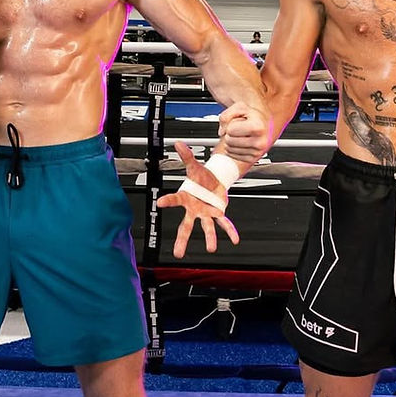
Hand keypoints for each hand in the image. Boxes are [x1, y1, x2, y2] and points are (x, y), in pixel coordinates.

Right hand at [156, 141, 239, 258]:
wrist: (213, 181)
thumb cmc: (201, 177)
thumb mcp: (194, 166)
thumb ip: (186, 156)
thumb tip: (178, 143)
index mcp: (186, 197)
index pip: (175, 199)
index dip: (168, 201)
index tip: (159, 203)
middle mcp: (195, 209)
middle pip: (186, 226)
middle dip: (183, 240)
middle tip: (177, 253)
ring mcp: (206, 213)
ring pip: (207, 228)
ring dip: (210, 238)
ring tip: (211, 248)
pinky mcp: (218, 213)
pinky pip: (225, 223)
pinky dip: (230, 231)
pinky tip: (235, 240)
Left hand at [218, 101, 270, 161]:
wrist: (263, 123)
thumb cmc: (252, 115)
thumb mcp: (239, 107)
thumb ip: (225, 116)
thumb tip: (221, 132)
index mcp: (258, 127)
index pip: (230, 130)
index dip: (231, 125)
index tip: (240, 122)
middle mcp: (260, 142)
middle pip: (229, 141)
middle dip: (229, 134)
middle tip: (239, 129)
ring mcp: (257, 152)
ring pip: (229, 150)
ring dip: (231, 142)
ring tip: (241, 135)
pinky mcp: (252, 159)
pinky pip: (233, 156)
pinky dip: (233, 149)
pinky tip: (241, 142)